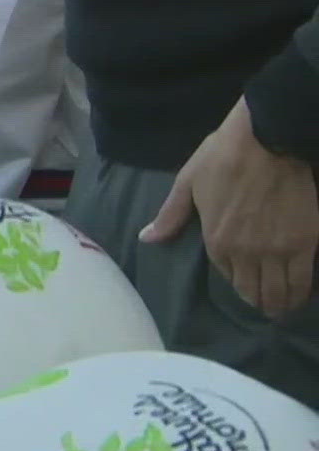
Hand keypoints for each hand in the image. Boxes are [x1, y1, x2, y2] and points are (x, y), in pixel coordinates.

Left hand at [143, 98, 318, 316]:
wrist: (266, 141)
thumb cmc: (222, 157)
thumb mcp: (187, 183)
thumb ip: (170, 216)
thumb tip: (146, 238)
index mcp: (216, 240)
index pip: (228, 275)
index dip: (237, 284)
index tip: (243, 289)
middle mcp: (246, 253)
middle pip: (254, 290)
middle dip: (258, 302)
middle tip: (265, 309)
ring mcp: (277, 251)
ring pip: (279, 291)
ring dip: (279, 303)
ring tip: (281, 309)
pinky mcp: (305, 243)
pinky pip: (303, 279)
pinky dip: (300, 291)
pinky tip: (299, 296)